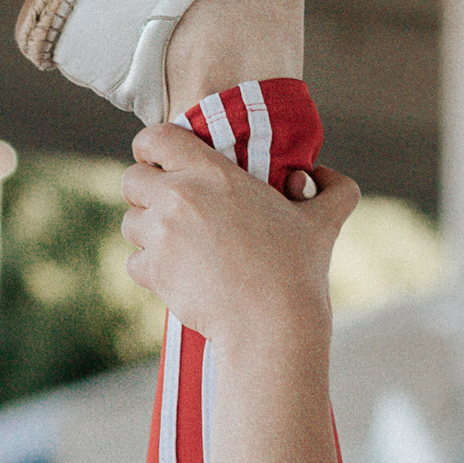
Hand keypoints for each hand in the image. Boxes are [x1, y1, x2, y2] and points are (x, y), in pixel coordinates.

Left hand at [119, 123, 361, 355]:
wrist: (272, 324)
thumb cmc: (298, 270)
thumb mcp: (324, 220)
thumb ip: (333, 188)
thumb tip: (327, 173)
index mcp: (213, 173)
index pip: (157, 138)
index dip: (150, 146)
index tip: (156, 158)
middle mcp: (180, 197)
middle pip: (131, 179)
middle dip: (143, 191)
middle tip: (165, 206)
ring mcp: (162, 235)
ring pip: (129, 222)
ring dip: (145, 231)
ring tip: (175, 243)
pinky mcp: (154, 271)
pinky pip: (134, 261)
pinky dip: (149, 269)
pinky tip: (177, 274)